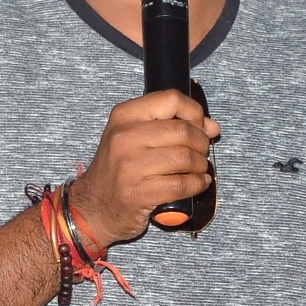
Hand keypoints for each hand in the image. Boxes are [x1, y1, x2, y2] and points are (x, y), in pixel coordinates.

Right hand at [67, 90, 218, 249]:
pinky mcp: (139, 193)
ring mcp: (130, 166)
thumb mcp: (134, 137)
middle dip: (201, 143)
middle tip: (201, 153)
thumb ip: (171, 125)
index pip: (171, 99)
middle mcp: (124, 137)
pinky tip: (198, 184)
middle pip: (183, 131)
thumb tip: (211, 127)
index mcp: (124, 116)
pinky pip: (181, 184)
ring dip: (201, 166)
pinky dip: (197, 185)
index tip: (201, 126)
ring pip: (185, 158)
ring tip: (199, 170)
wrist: (93, 206)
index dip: (194, 112)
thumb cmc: (118, 169)